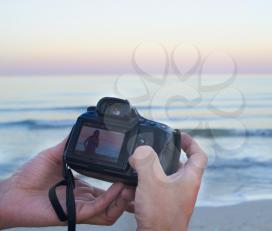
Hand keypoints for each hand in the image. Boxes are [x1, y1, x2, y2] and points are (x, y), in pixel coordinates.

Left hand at [0, 138, 133, 228]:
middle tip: (139, 181)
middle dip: (128, 195)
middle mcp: (84, 200)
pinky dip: (111, 198)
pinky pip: (98, 209)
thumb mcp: (56, 155)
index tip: (131, 171)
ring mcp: (81, 208)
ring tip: (132, 184)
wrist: (12, 192)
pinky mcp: (75, 213)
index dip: (121, 184)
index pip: (108, 190)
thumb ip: (71, 144)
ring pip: (110, 211)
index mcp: (82, 189)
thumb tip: (82, 129)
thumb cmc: (29, 176)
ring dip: (124, 199)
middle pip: (114, 204)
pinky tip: (118, 186)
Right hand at [128, 133, 207, 230]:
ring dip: (149, 174)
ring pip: (163, 179)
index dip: (191, 142)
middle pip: (179, 165)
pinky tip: (130, 191)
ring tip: (136, 172)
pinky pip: (153, 192)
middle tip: (152, 152)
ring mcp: (175, 198)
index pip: (199, 155)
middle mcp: (185, 188)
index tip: (180, 136)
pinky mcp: (163, 207)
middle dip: (164, 158)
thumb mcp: (152, 181)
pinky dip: (142, 189)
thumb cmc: (162, 216)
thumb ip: (146, 161)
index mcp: (189, 179)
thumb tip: (141, 151)